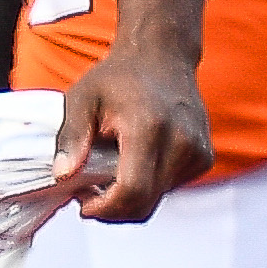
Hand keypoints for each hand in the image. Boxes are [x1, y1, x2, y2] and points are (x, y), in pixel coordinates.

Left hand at [56, 39, 210, 224]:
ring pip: (157, 199)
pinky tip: (133, 163)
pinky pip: (170, 187)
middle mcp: (181, 143)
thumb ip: (72, 137)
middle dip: (113, 210)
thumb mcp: (82, 99)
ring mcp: (198, 152)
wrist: (162, 58)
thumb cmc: (118, 78)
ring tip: (107, 172)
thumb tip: (62, 175)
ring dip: (129, 198)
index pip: (132, 190)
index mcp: (149, 128)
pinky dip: (148, 186)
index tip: (83, 205)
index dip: (105, 209)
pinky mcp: (204, 158)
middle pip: (145, 203)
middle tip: (88, 193)